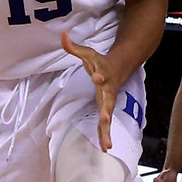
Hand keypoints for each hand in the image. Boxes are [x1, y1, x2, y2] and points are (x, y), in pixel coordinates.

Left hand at [62, 31, 119, 151]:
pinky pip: (105, 124)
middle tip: (106, 118)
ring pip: (108, 117)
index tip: (97, 77)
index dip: (99, 76)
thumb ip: (73, 47)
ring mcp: (109, 101)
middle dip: (106, 110)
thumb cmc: (99, 62)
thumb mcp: (87, 53)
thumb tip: (62, 34)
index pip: (100, 75)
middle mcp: (108, 90)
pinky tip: (105, 147)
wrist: (120, 68)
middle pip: (107, 101)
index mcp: (103, 75)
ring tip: (107, 145)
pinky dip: (105, 135)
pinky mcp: (107, 109)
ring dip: (107, 130)